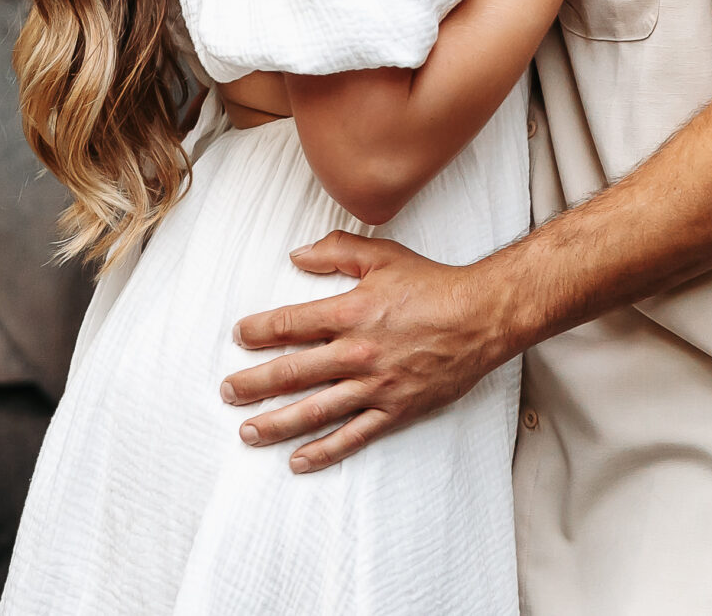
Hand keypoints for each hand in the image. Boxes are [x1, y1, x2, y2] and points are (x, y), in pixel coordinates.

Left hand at [222, 232, 519, 472]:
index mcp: (352, 312)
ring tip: (248, 432)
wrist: (482, 317)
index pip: (291, 325)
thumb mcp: (383, 255)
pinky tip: (299, 459)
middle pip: (293, 373)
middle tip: (228, 392)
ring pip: (315, 410)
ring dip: (277, 423)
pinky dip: (324, 451)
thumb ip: (337, 251)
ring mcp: (376, 386)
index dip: (260, 330)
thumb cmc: (434, 285)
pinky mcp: (395, 409)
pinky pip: (353, 436)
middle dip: (254, 384)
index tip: (240, 336)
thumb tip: (297, 255)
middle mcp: (358, 353)